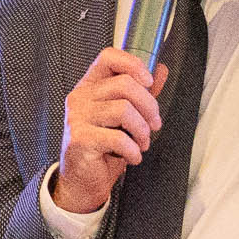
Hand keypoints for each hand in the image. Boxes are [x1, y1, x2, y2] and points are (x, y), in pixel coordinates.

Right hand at [54, 47, 166, 214]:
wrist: (83, 180)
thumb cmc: (103, 147)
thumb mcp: (125, 117)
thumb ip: (141, 92)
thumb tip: (161, 70)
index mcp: (90, 86)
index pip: (108, 58)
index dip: (133, 64)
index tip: (149, 81)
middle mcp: (80, 97)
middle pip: (124, 84)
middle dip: (149, 106)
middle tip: (154, 125)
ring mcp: (77, 117)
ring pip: (124, 110)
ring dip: (142, 131)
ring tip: (142, 143)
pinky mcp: (79, 138)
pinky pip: (118, 138)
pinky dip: (133, 151)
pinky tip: (132, 157)